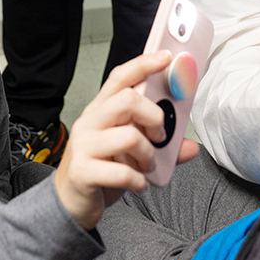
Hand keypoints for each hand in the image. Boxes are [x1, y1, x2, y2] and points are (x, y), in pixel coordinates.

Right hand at [53, 49, 184, 229]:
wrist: (69, 202)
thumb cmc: (100, 170)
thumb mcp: (131, 154)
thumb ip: (162, 148)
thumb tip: (190, 147)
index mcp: (101, 110)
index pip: (121, 77)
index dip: (143, 64)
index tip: (166, 57)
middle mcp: (90, 122)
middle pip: (128, 99)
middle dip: (154, 117)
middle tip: (159, 137)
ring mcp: (84, 146)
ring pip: (129, 136)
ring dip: (148, 155)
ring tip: (147, 166)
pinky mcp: (83, 172)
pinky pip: (121, 171)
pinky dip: (138, 181)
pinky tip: (138, 184)